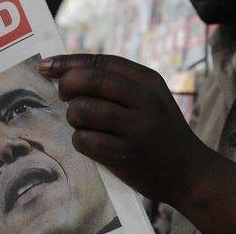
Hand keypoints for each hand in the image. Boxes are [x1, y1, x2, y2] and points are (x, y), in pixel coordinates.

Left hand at [37, 54, 208, 203]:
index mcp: (148, 81)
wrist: (190, 172)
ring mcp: (137, 128)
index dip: (68, 62)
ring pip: (81, 111)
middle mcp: (145, 100)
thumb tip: (66, 73)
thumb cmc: (160, 132)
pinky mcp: (126, 155)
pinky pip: (84, 140)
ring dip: (74, 118)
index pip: (100, 62)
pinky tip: (93, 144)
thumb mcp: (150, 98)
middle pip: (88, 81)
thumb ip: (117, 83)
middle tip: (65, 97)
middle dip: (66, 87)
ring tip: (85, 125)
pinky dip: (80, 141)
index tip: (45, 66)